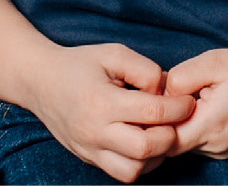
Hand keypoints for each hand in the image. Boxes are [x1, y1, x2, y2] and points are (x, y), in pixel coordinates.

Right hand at [26, 45, 192, 182]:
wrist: (40, 82)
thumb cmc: (79, 65)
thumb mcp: (113, 53)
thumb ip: (144, 69)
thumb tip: (165, 92)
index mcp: (101, 102)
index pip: (153, 112)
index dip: (179, 108)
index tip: (187, 101)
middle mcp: (95, 131)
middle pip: (145, 148)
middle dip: (171, 135)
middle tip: (176, 120)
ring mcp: (90, 149)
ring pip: (134, 170)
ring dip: (155, 155)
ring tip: (159, 132)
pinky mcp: (89, 158)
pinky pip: (122, 173)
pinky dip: (140, 163)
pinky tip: (144, 141)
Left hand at [165, 45, 227, 160]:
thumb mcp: (212, 61)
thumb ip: (179, 78)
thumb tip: (160, 95)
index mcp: (212, 125)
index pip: (166, 139)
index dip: (156, 120)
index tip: (158, 98)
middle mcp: (218, 146)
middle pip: (174, 143)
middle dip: (168, 120)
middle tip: (176, 93)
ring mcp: (225, 151)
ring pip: (187, 144)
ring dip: (183, 124)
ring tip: (196, 97)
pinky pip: (202, 144)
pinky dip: (197, 128)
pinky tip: (206, 106)